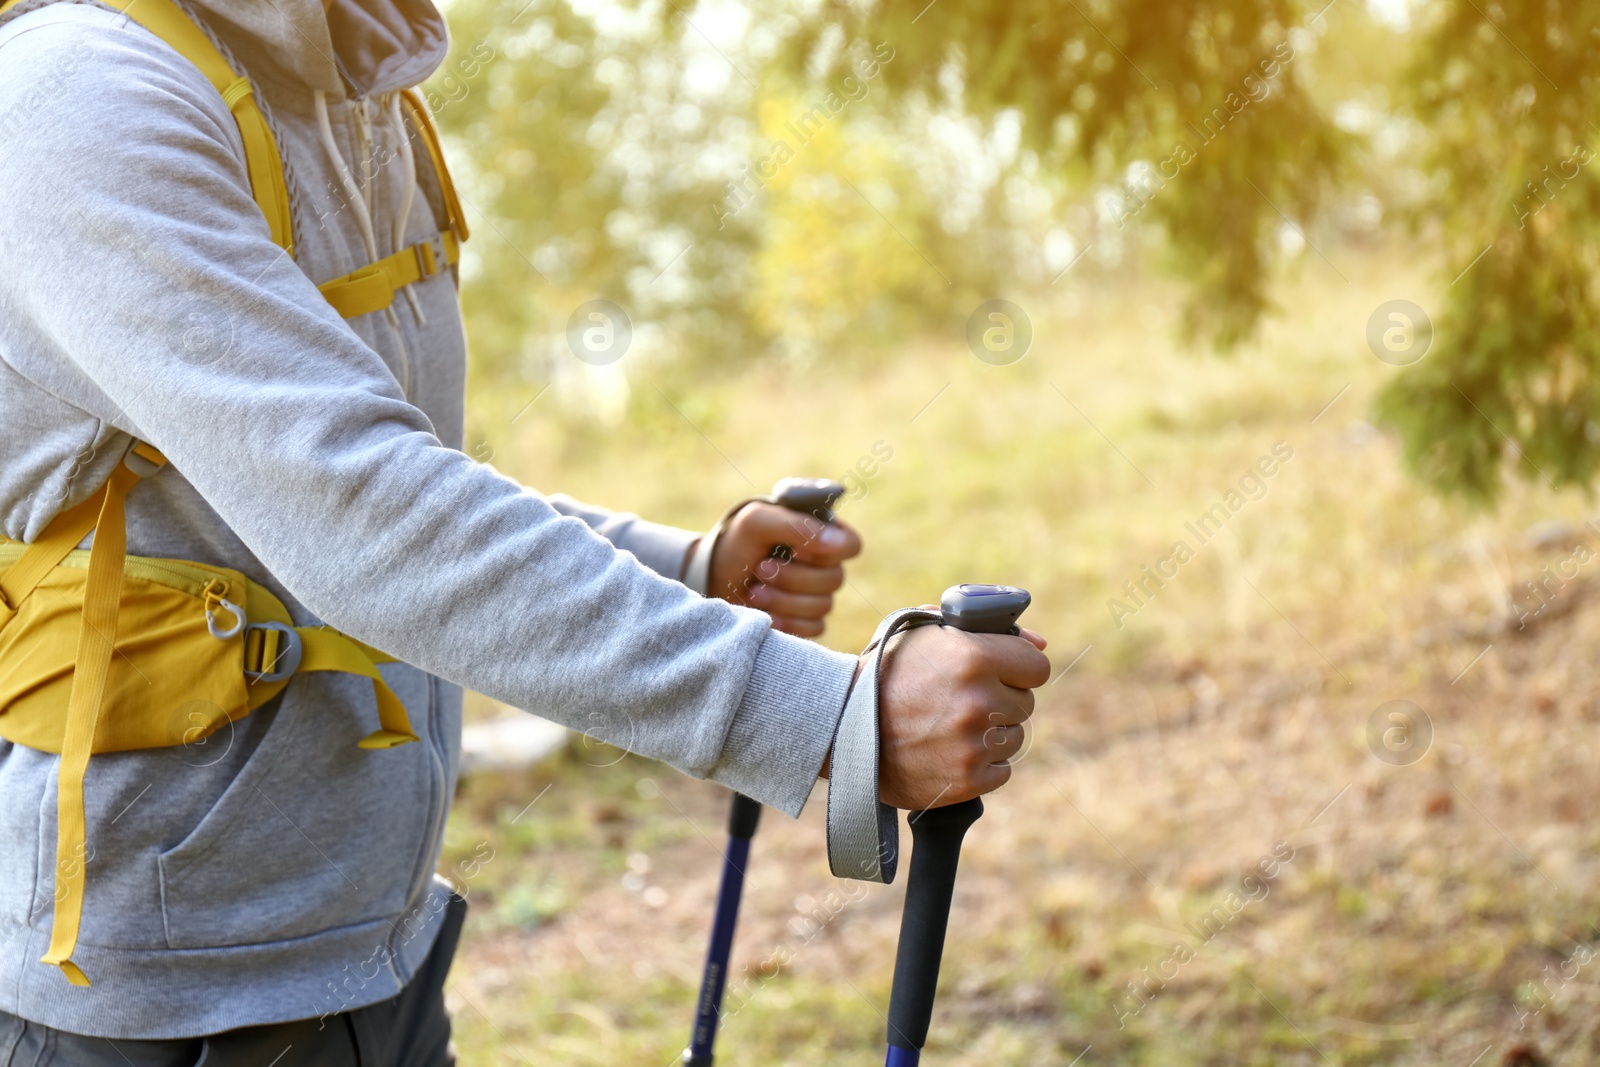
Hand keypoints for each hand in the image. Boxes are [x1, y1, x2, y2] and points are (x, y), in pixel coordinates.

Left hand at [707, 502, 862, 637]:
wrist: (713, 576)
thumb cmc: (737, 541)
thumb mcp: (758, 521)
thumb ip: (797, 525)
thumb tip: (834, 543)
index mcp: (821, 534)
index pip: (851, 545)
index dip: (827, 552)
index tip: (796, 550)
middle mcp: (825, 565)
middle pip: (834, 579)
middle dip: (792, 577)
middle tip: (761, 569)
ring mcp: (817, 595)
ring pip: (823, 606)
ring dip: (783, 599)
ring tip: (754, 590)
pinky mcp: (806, 620)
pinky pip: (814, 628)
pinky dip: (786, 621)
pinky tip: (763, 612)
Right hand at [872, 624, 1049, 809]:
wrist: (841, 725)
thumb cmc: (886, 673)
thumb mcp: (928, 634)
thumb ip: (987, 631)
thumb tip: (1040, 645)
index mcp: (973, 656)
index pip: (1037, 666)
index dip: (1017, 668)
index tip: (999, 672)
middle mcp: (979, 700)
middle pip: (1024, 703)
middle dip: (1000, 700)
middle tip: (961, 700)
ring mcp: (974, 743)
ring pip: (1014, 738)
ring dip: (990, 733)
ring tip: (949, 726)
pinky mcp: (968, 780)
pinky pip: (1000, 771)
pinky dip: (980, 764)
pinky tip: (948, 751)